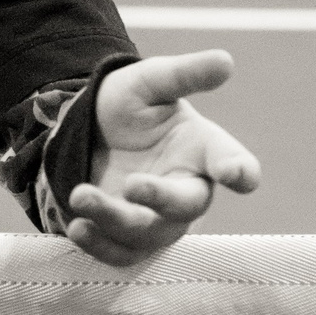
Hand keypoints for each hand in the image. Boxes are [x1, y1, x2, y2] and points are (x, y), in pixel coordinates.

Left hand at [66, 50, 260, 267]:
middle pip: (187, 204)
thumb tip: (225, 61)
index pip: (232, 162)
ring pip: (147, 232)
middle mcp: (186, 188)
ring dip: (114, 219)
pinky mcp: (126, 238)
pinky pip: (120, 253)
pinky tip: (77, 228)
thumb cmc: (127, 106)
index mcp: (203, 150)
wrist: (84, 131)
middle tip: (133, 185)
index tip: (235, 173)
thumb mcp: (148, 82)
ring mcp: (157, 218)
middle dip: (161, 198)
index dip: (238, 170)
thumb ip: (184, 74)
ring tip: (81, 195)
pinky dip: (100, 246)